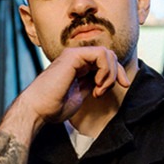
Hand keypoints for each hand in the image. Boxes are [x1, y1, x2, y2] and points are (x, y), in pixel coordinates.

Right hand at [14, 46, 129, 125]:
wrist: (39, 110)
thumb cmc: (53, 107)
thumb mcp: (80, 96)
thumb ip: (91, 85)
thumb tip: (106, 80)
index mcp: (78, 67)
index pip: (106, 61)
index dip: (118, 72)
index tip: (125, 85)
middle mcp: (76, 58)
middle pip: (109, 55)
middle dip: (117, 72)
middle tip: (105, 90)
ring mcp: (74, 55)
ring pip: (107, 53)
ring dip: (109, 73)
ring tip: (99, 89)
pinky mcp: (73, 56)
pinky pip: (100, 54)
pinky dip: (105, 69)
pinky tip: (97, 83)